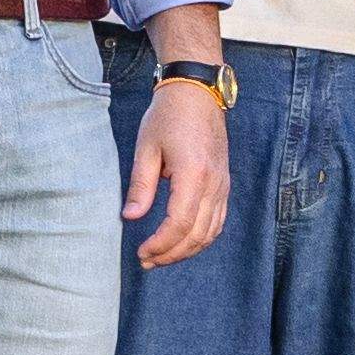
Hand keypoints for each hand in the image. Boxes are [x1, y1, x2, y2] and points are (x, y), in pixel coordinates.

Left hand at [126, 70, 229, 268]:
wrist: (197, 92)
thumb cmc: (168, 116)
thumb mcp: (146, 148)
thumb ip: (141, 186)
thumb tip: (130, 217)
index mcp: (194, 174)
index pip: (180, 223)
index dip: (161, 244)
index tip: (141, 252)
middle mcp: (214, 183)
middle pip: (197, 234)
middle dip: (171, 254)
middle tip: (146, 261)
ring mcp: (223, 185)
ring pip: (211, 232)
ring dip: (186, 250)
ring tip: (161, 257)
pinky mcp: (224, 184)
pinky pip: (218, 221)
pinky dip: (202, 238)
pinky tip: (183, 243)